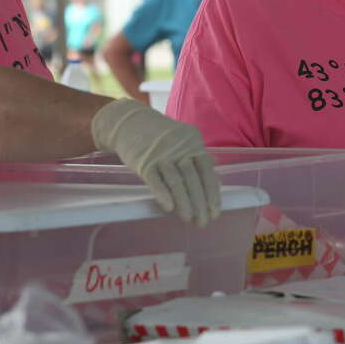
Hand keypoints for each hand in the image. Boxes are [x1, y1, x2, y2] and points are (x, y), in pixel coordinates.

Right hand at [90, 99, 220, 225]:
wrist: (128, 121)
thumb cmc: (159, 135)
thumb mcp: (183, 139)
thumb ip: (199, 156)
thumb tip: (216, 173)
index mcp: (193, 144)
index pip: (207, 172)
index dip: (212, 193)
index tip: (215, 212)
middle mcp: (180, 149)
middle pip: (193, 179)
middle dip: (200, 203)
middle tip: (203, 222)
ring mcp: (161, 155)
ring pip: (176, 181)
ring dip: (184, 203)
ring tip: (189, 220)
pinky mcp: (143, 161)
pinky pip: (155, 180)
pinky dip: (163, 193)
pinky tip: (169, 208)